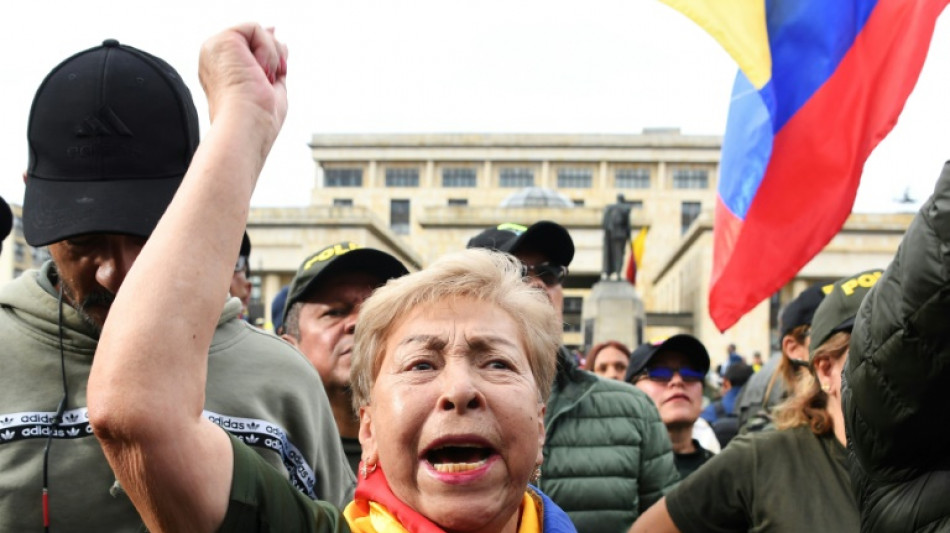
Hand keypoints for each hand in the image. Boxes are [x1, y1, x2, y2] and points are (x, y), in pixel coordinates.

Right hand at [199, 23, 287, 139]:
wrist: (245, 129)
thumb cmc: (257, 121)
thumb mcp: (270, 86)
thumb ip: (272, 63)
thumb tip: (278, 40)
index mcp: (223, 70)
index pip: (253, 50)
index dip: (272, 60)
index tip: (275, 77)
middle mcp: (215, 57)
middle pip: (257, 40)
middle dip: (273, 59)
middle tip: (266, 82)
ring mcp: (216, 48)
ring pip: (258, 33)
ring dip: (271, 58)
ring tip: (260, 80)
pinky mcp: (222, 41)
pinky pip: (256, 29)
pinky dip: (267, 51)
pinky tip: (259, 71)